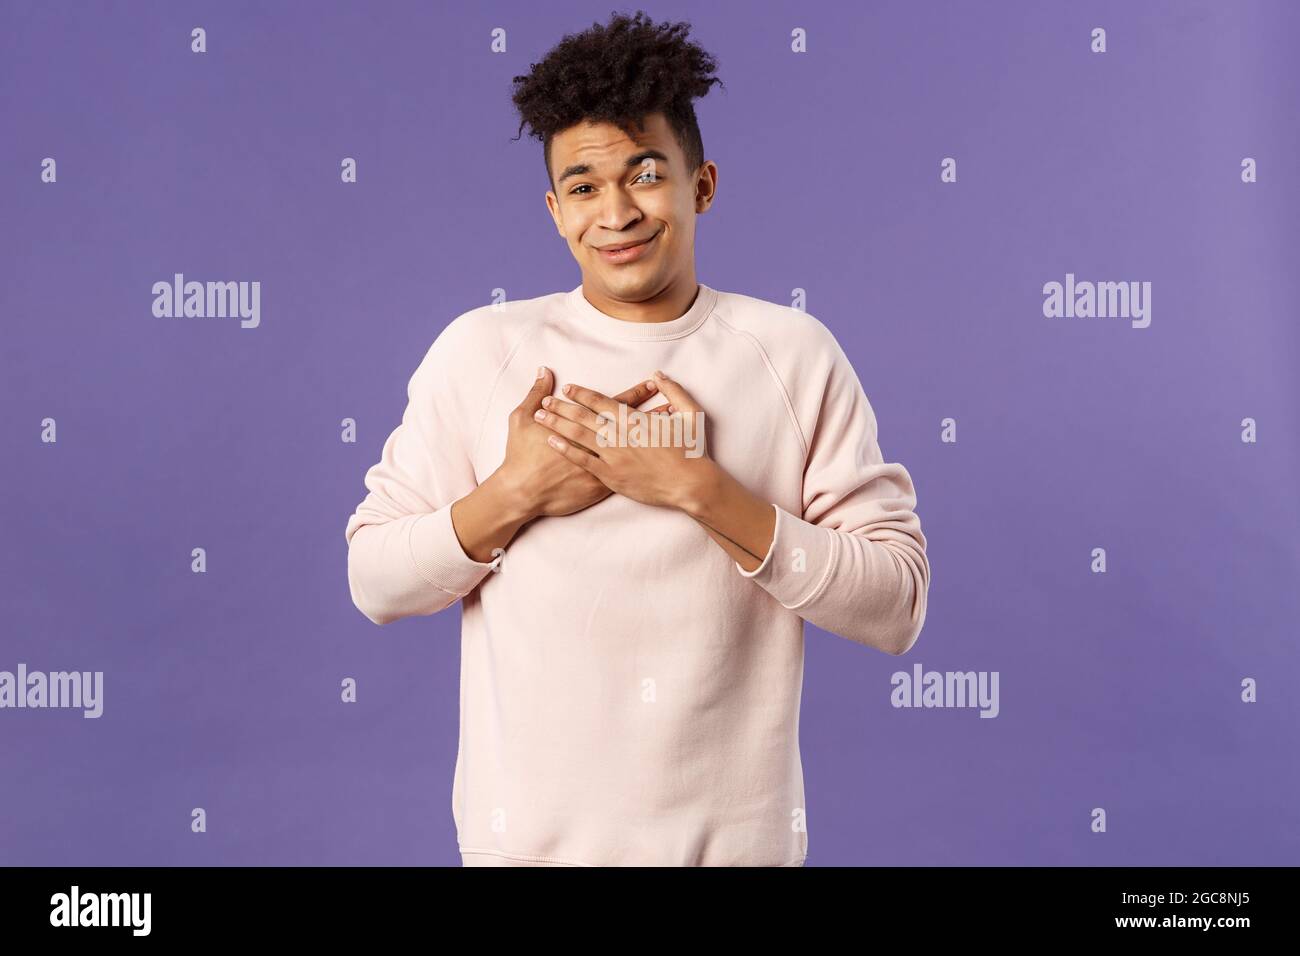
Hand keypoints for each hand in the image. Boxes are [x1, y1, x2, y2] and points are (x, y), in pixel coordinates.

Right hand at [492, 366, 660, 518]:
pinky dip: (646, 462)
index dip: (635, 394)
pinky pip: (629, 472)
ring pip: (636, 449)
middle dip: (652, 411)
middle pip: (632, 424)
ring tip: (673, 425)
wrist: (522, 493)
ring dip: (655, 436)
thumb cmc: (521, 457)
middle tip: (673, 404)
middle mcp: (597, 445)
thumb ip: (535, 393)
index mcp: (584, 426)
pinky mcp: (600, 485)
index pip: (615, 404)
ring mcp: (601, 467)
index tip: (652, 383)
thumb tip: (543, 371)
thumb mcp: (521, 419)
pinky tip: (660, 455)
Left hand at [533, 369, 716, 510]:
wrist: (691, 485)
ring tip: (540, 417)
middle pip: (584, 418)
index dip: (582, 394)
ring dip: (558, 425)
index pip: (601, 402)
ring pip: (579, 437)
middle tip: (544, 401)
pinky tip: (552, 443)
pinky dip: (566, 450)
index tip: (567, 388)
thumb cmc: (692, 450)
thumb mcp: (690, 414)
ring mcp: (614, 457)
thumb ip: (674, 391)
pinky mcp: (612, 477)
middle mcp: (620, 436)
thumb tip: (658, 375)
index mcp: (635, 420)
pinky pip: (583, 461)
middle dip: (561, 407)